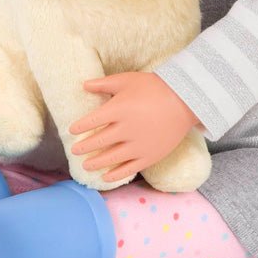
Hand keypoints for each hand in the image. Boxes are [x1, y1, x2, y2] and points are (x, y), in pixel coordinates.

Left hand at [68, 72, 200, 182]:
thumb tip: (83, 85)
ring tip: (85, 165)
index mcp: (119, 109)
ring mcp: (138, 145)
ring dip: (96, 163)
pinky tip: (106, 177)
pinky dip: (115, 175)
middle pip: (99, 141)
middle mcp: (126, 129)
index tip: (72, 130)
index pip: (92, 121)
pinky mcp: (149, 156)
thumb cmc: (154, 87)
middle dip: (84, 147)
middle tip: (74, 151)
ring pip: (111, 158)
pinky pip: (129, 169)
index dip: (80, 126)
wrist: (185, 101)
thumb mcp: (127, 80)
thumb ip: (104, 84)